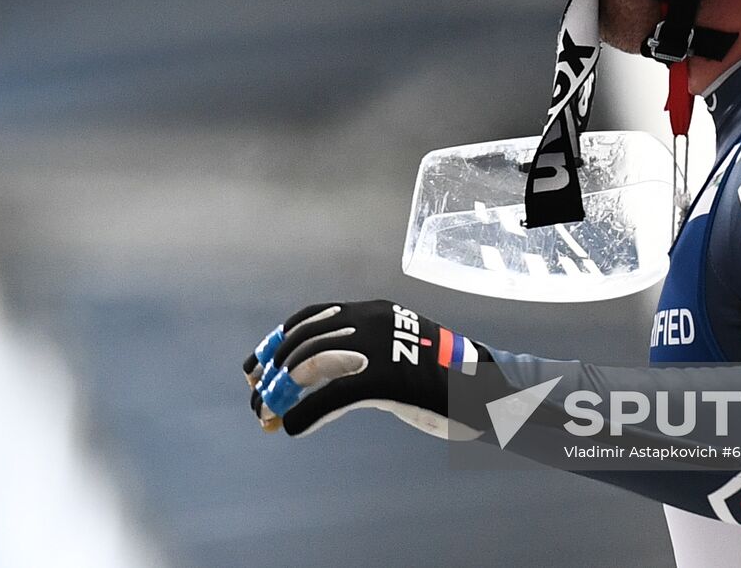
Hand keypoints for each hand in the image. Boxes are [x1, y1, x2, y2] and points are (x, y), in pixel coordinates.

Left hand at [243, 300, 485, 437]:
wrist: (485, 390)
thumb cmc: (439, 380)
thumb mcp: (395, 355)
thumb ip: (358, 360)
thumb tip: (306, 386)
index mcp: (372, 312)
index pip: (311, 318)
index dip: (277, 341)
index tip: (255, 365)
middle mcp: (372, 322)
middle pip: (304, 342)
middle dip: (272, 371)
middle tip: (256, 397)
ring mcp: (380, 348)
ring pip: (311, 365)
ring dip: (281, 393)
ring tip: (267, 415)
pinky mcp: (388, 378)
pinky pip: (333, 395)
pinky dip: (307, 413)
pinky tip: (294, 428)